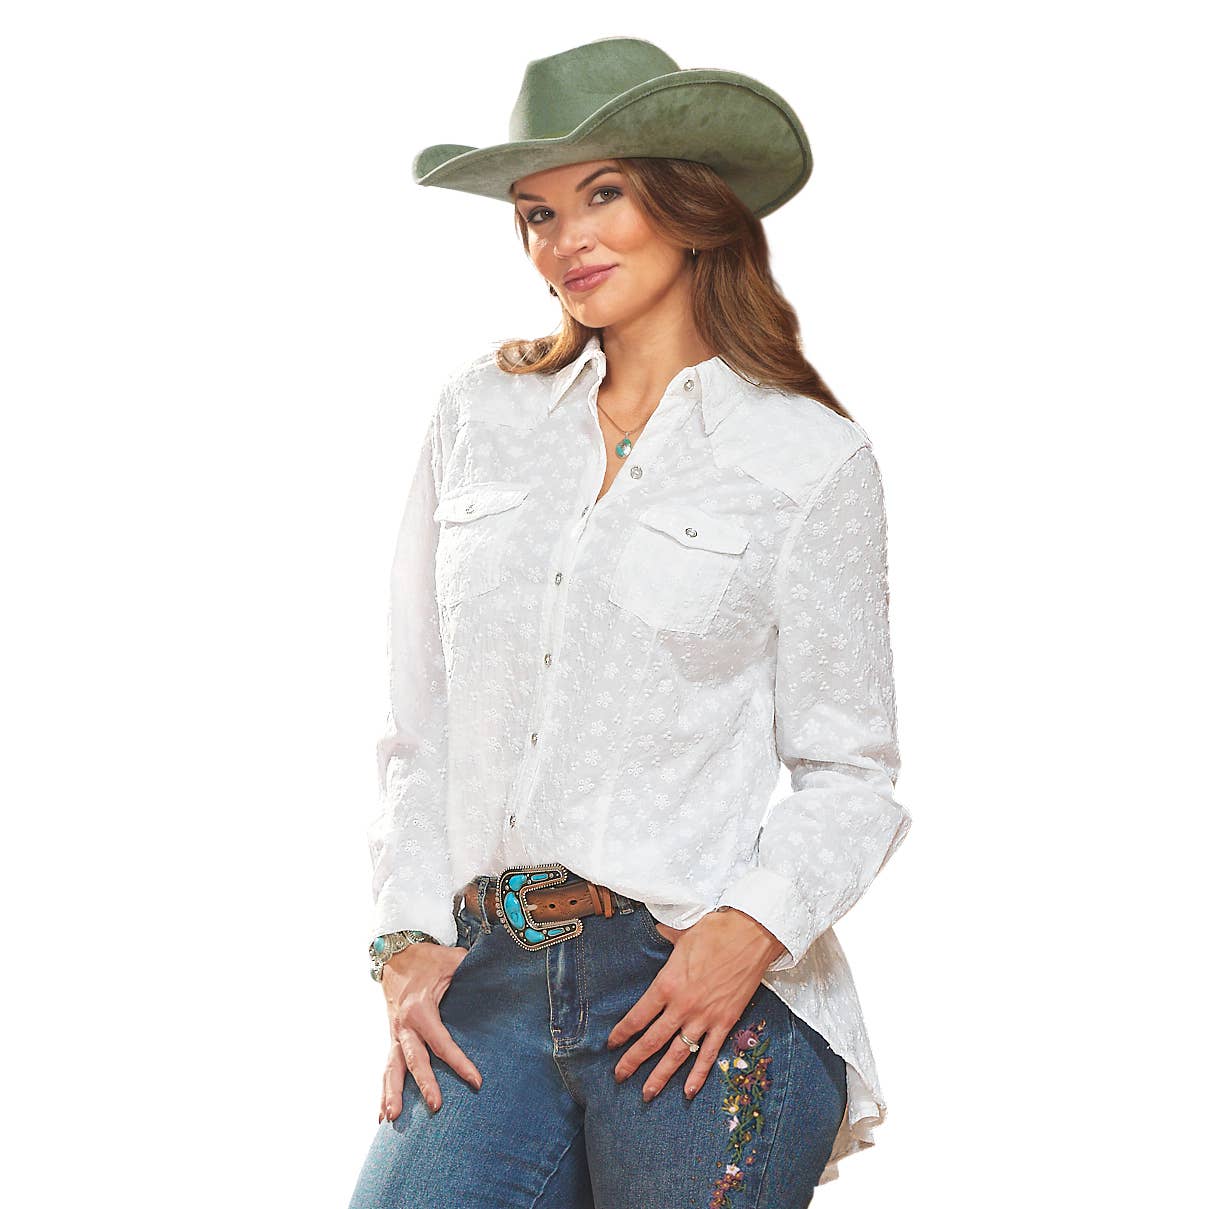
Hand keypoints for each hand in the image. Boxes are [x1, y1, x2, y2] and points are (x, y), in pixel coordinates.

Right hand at [377, 942, 482, 1122]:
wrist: (396, 955)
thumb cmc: (428, 960)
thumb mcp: (452, 960)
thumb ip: (473, 969)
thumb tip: (500, 972)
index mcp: (421, 1009)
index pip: (441, 1042)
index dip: (459, 1062)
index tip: (476, 1081)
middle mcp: (405, 1026)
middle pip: (415, 1060)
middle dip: (424, 1084)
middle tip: (436, 1106)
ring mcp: (395, 1035)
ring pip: (392, 1069)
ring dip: (392, 1094)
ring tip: (392, 1120)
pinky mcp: (393, 1039)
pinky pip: (386, 1068)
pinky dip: (384, 1091)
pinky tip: (382, 1115)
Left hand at [606, 908, 786, 1102]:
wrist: (750, 935)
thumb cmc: (714, 931)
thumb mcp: (681, 934)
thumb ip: (666, 938)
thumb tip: (658, 930)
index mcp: (667, 984)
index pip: (637, 1016)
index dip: (622, 1033)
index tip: (611, 1044)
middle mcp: (682, 1006)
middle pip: (652, 1041)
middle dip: (633, 1060)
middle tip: (619, 1076)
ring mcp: (704, 1018)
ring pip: (677, 1054)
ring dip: (660, 1076)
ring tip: (646, 1093)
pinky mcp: (725, 1023)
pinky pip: (709, 1054)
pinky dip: (699, 1074)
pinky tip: (688, 1091)